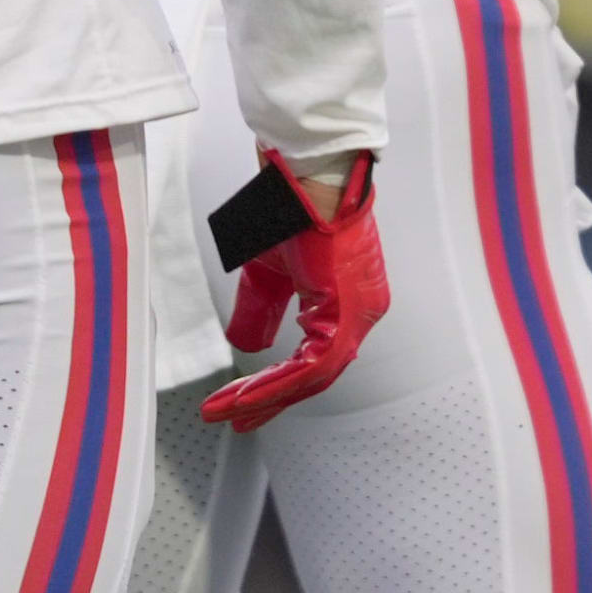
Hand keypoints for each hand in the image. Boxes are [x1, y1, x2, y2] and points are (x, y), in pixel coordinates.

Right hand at [202, 150, 390, 430]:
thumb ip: (260, 312)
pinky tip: (247, 394)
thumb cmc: (295, 210)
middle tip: (231, 419)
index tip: (241, 406)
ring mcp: (360, 312)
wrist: (307, 173)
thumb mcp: (269, 274)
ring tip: (229, 410)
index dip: (277, 387)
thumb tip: (250, 348)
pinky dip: (278, 383)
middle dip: (269, 401)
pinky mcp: (347, 310)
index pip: (315, 361)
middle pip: (316, 376)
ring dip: (268, 397)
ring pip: (315, 376)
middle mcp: (362, 312)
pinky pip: (315, 364)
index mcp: (349, 303)